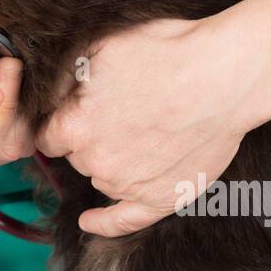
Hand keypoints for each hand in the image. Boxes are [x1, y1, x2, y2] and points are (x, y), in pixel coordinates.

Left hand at [37, 16, 270, 237]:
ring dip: (107, 161)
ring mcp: (128, 184)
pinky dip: (104, 223)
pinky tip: (89, 222)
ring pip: (101, 177)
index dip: (62, 120)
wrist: (223, 76)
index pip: (49, 135)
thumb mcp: (100, 46)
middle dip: (88, 137)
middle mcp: (96, 160)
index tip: (75, 111)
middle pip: (76, 155)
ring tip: (136, 134)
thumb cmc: (166, 53)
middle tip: (119, 111)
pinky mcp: (162, 198)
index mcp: (75, 125)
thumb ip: (64, 75)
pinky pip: (124, 220)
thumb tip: (47, 91)